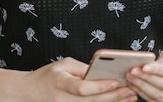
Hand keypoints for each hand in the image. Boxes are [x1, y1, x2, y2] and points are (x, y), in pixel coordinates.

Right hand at [16, 57, 137, 101]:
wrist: (31, 92)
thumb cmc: (48, 76)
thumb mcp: (63, 64)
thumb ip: (83, 68)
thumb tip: (103, 71)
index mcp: (60, 83)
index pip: (82, 88)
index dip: (100, 86)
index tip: (115, 81)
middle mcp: (64, 99)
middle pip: (92, 101)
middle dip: (114, 96)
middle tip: (131, 90)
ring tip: (131, 97)